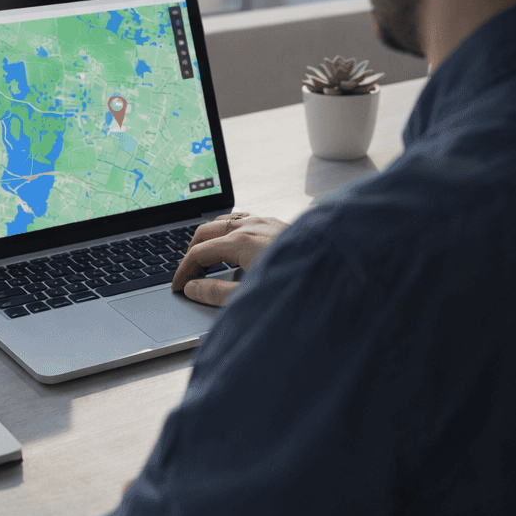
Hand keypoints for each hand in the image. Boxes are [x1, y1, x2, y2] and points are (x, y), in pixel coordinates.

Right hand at [171, 212, 286, 305]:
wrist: (338, 272)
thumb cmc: (296, 286)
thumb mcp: (250, 296)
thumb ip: (216, 293)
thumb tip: (193, 289)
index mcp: (240, 241)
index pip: (199, 253)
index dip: (183, 271)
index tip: (177, 286)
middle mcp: (251, 226)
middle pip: (206, 232)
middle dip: (191, 252)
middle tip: (186, 273)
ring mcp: (265, 222)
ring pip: (224, 222)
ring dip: (210, 239)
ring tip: (205, 260)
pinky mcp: (277, 225)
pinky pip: (243, 220)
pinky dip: (229, 230)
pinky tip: (233, 245)